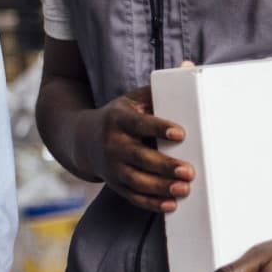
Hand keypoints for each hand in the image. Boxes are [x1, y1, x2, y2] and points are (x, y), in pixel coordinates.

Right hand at [83, 84, 192, 212]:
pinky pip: (132, 196)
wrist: (81, 138)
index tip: (180, 133)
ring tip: (183, 189)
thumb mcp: (132, 99)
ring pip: (136, 180)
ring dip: (160, 187)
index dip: (159, 127)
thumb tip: (190, 65)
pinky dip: (150, 202)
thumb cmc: (118, 116)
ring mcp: (111, 166)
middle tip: (189, 172)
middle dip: (164, 165)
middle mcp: (111, 143)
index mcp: (118, 119)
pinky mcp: (114, 183)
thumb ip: (158, 89)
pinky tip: (170, 205)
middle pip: (139, 156)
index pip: (139, 124)